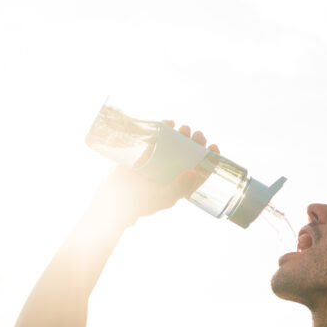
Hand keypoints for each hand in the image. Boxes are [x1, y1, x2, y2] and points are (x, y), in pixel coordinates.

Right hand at [93, 123, 219, 222]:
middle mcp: (170, 175)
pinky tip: (168, 123)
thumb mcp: (162, 198)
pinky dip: (162, 131)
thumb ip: (179, 187)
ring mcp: (157, 165)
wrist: (111, 201)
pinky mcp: (144, 157)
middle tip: (197, 134)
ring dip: (181, 136)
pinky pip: (156, 141)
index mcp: (178, 186)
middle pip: (188, 156)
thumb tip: (195, 172)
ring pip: (174, 148)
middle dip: (195, 144)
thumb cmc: (139, 204)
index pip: (199, 172)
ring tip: (184, 127)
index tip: (214, 147)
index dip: (209, 160)